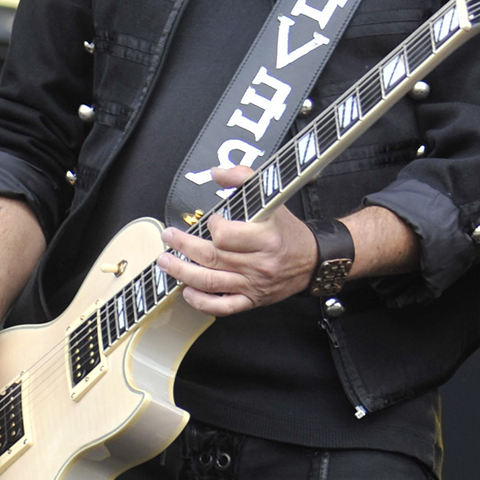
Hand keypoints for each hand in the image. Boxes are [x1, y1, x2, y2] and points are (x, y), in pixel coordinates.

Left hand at [158, 165, 316, 314]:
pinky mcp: (252, 300)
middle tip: (169, 237)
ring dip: (183, 273)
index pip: (226, 235)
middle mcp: (259, 263)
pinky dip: (201, 302)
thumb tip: (216, 172)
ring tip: (166, 262)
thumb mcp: (272, 199)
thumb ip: (244, 178)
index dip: (212, 226)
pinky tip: (187, 292)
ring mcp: (254, 284)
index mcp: (266, 237)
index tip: (211, 219)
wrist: (313, 260)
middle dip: (183, 247)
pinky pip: (222, 307)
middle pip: (212, 257)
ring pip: (211, 282)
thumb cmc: (288, 231)